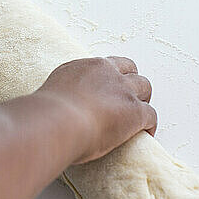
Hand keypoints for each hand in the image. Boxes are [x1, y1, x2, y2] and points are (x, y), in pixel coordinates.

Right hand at [38, 57, 156, 163]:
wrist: (57, 121)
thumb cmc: (47, 113)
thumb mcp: (53, 93)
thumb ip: (62, 95)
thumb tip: (56, 108)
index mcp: (85, 67)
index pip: (106, 64)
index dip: (112, 76)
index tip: (109, 87)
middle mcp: (107, 73)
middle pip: (130, 71)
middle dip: (131, 84)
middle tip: (127, 100)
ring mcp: (123, 90)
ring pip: (145, 87)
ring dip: (142, 100)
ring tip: (139, 116)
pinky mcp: (135, 111)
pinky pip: (151, 115)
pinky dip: (149, 125)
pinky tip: (145, 134)